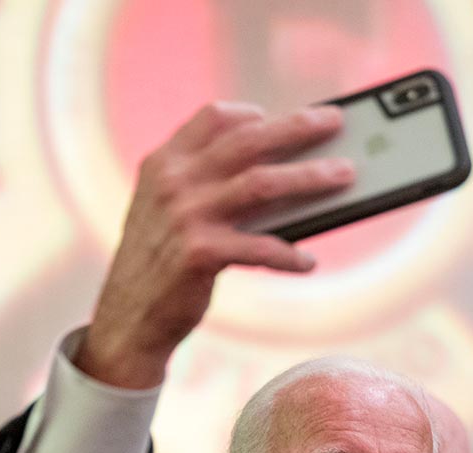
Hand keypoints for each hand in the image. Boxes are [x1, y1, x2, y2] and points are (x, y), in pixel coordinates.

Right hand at [76, 102, 353, 388]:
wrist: (127, 319)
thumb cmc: (159, 265)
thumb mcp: (167, 212)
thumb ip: (205, 186)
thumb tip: (280, 175)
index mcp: (164, 164)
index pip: (213, 118)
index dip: (251, 114)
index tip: (278, 117)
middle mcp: (173, 182)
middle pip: (248, 140)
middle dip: (297, 127)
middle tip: (334, 122)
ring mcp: (186, 216)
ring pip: (263, 183)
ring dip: (310, 177)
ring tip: (344, 176)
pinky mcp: (200, 254)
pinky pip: (260, 247)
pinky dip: (289, 255)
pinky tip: (308, 263)